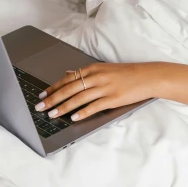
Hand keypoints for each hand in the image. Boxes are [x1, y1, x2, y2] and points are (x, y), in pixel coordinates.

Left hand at [33, 61, 157, 122]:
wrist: (147, 76)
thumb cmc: (126, 73)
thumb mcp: (104, 68)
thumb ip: (86, 73)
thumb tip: (69, 73)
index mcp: (93, 68)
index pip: (68, 79)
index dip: (54, 87)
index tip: (42, 95)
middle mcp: (96, 76)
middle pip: (70, 89)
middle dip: (53, 98)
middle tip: (40, 107)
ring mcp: (104, 88)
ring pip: (79, 98)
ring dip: (63, 107)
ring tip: (52, 114)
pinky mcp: (113, 99)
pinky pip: (94, 106)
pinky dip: (82, 112)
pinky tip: (73, 118)